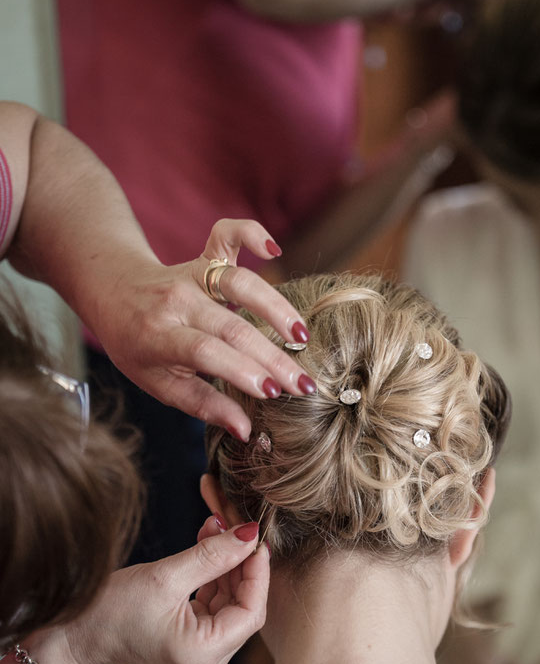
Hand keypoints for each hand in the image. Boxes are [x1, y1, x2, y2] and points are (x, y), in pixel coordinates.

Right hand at [63, 517, 268, 663]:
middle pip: (244, 607)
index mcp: (204, 656)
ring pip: (232, 601)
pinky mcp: (195, 640)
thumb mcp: (166, 577)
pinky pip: (216, 603)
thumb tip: (249, 534)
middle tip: (237, 527)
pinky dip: (214, 574)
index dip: (257, 574)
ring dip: (227, 564)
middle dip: (241, 564)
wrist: (78, 631)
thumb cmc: (112, 610)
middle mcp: (209, 662)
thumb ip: (212, 556)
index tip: (255, 538)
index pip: (251, 613)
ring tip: (217, 527)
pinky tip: (209, 544)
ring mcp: (203, 653)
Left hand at [93, 218, 315, 440]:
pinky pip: (227, 235)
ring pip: (239, 283)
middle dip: (272, 357)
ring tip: (302, 336)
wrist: (111, 291)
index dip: (241, 371)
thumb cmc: (138, 347)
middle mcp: (175, 302)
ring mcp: (189, 274)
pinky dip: (250, 232)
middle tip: (304, 384)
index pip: (205, 352)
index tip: (273, 393)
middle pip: (230, 327)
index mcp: (157, 337)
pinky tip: (273, 249)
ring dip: (275, 308)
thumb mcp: (159, 383)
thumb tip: (246, 430)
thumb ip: (204, 405)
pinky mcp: (202, 256)